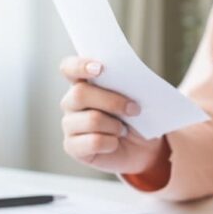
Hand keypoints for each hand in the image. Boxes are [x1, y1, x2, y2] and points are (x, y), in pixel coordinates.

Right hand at [59, 56, 167, 173]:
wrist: (143, 147)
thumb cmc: (137, 117)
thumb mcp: (138, 98)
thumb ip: (128, 85)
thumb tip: (130, 79)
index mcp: (84, 83)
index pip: (69, 68)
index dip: (80, 66)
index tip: (100, 68)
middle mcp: (71, 102)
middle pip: (80, 94)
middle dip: (112, 101)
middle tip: (135, 109)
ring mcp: (69, 125)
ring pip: (91, 119)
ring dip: (115, 125)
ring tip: (123, 130)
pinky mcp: (72, 147)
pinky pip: (93, 142)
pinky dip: (111, 142)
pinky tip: (115, 143)